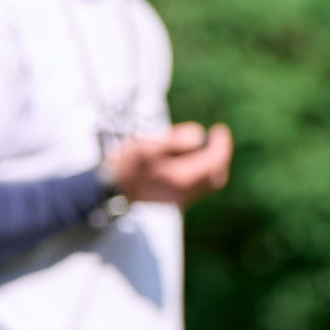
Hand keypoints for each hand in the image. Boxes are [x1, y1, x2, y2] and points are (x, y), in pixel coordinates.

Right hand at [102, 122, 233, 204]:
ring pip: (208, 183)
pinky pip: (197, 188)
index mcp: (182, 178)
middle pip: (216, 176)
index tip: (219, 129)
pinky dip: (202, 172)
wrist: (108, 189)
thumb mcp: (148, 146)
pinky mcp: (173, 201)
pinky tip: (191, 159)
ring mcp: (179, 199)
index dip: (222, 145)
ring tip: (205, 146)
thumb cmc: (126, 164)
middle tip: (216, 137)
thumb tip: (199, 136)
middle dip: (220, 156)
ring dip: (212, 164)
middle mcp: (185, 193)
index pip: (214, 162)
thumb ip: (175, 140)